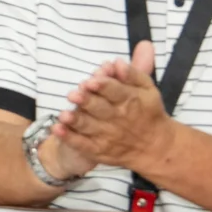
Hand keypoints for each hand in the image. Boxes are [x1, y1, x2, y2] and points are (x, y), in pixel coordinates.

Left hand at [57, 41, 170, 171]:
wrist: (155, 146)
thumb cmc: (147, 111)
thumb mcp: (147, 89)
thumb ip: (134, 73)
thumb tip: (118, 61)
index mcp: (131, 101)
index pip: (116, 92)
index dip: (104, 86)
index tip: (92, 80)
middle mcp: (118, 119)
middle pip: (101, 109)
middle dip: (87, 102)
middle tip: (74, 94)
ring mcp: (107, 136)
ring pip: (89, 127)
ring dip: (76, 121)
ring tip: (63, 114)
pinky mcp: (98, 150)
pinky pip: (82, 144)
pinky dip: (69, 138)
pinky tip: (57, 129)